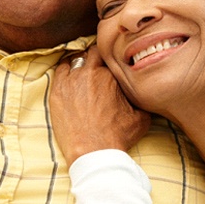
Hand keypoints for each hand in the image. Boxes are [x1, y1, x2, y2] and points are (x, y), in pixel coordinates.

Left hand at [50, 46, 150, 165]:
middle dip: (96, 57)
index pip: (110, 54)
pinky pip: (60, 70)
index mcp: (111, 75)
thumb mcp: (141, 117)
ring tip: (83, 72)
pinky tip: (70, 77)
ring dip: (80, 63)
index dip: (112, 58)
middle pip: (92, 52)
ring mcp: (71, 81)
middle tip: (98, 65)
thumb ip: (142, 99)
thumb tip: (148, 93)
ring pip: (75, 59)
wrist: (93, 152)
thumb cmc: (117, 136)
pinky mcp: (57, 91)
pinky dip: (65, 70)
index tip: (111, 63)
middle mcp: (90, 73)